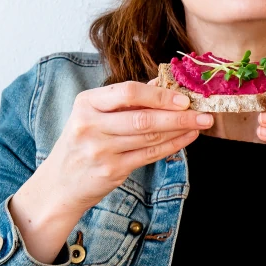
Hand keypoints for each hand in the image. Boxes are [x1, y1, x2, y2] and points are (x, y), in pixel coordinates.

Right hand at [41, 76, 212, 212]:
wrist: (61, 182)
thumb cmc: (83, 141)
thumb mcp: (94, 114)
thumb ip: (127, 99)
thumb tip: (164, 82)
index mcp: (87, 103)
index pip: (127, 92)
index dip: (159, 95)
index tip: (184, 97)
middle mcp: (91, 126)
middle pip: (143, 118)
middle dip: (178, 115)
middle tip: (204, 112)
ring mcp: (100, 150)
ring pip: (149, 137)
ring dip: (179, 130)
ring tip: (200, 123)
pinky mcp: (112, 170)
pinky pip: (149, 155)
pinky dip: (172, 146)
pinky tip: (186, 138)